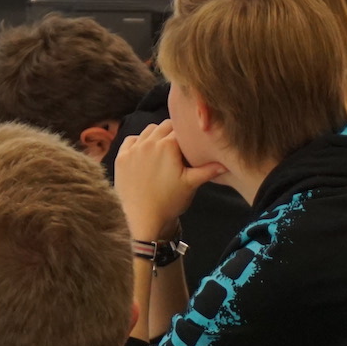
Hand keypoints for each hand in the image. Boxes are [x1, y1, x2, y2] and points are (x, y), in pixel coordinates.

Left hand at [114, 119, 225, 238]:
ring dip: (156, 135)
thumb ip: (208, 170)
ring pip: (148, 131)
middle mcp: (149, 142)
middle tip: (178, 148)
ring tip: (162, 150)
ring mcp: (133, 149)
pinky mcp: (121, 157)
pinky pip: (131, 140)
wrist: (143, 219)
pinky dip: (139, 142)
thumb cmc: (169, 202)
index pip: (181, 130)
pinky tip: (144, 152)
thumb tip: (226, 163)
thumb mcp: (191, 185)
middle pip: (165, 126)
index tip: (191, 144)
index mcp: (168, 145)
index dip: (188, 136)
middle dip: (173, 133)